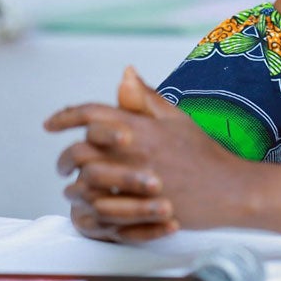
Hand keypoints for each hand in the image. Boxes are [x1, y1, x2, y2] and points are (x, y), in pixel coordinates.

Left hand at [45, 66, 238, 241]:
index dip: (65, 116)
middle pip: (81, 149)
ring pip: (85, 180)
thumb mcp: (178, 118)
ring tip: (75, 186)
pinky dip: (88, 205)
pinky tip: (90, 203)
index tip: (50, 124)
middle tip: (64, 163)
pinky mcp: (137, 208)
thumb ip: (147, 97)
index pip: (91, 114)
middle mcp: (134, 151)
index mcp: (141, 126)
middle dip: (65, 156)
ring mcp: (134, 181)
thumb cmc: (204, 153)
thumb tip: (125, 72)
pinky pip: (98, 208)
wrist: (229, 189)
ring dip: (75, 183)